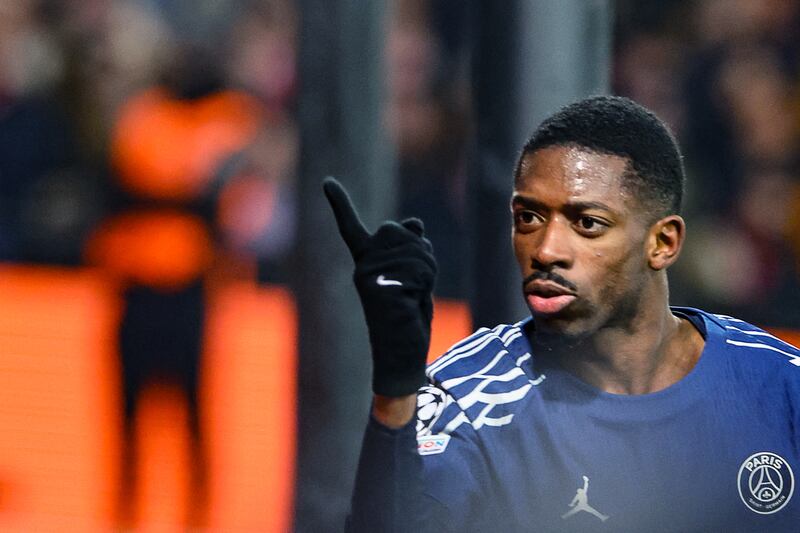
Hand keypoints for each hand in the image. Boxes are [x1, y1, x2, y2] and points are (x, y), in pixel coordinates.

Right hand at [323, 177, 436, 396]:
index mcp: (364, 262)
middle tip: (414, 284)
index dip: (340, 204)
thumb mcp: (413, 274)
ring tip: (413, 296)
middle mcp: (361, 267)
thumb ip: (410, 246)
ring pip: (414, 248)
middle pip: (397, 229)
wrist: (400, 356)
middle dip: (418, 250)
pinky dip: (424, 284)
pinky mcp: (381, 289)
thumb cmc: (407, 316)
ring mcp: (369, 278)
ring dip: (426, 269)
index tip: (327, 182)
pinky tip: (412, 304)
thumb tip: (415, 222)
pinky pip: (416, 269)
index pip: (351, 228)